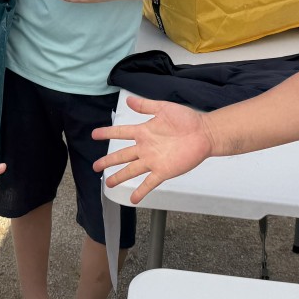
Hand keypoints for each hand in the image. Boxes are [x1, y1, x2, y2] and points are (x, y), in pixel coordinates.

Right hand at [92, 95, 215, 202]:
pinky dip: (140, 191)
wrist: (203, 133)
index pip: (121, 132)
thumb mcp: (163, 108)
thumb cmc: (186, 119)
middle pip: (122, 155)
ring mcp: (153, 160)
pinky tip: (133, 198)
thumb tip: (128, 99)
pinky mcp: (163, 171)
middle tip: (95, 166)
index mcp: (144, 132)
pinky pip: (149, 182)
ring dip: (119, 176)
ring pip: (131, 170)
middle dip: (108, 160)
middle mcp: (145, 147)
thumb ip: (145, 106)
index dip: (107, 133)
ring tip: (108, 182)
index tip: (94, 135)